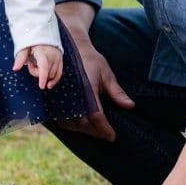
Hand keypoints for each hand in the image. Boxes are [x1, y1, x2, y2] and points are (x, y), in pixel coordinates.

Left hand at [13, 44, 62, 88]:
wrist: (43, 29)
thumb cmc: (32, 39)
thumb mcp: (24, 46)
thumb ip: (20, 58)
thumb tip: (15, 69)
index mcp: (42, 51)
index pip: (44, 67)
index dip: (43, 77)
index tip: (41, 86)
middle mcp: (52, 54)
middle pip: (46, 72)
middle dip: (36, 73)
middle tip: (30, 63)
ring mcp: (58, 57)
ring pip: (52, 74)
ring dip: (44, 75)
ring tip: (36, 64)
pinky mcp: (61, 59)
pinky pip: (59, 73)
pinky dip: (55, 79)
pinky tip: (49, 85)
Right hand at [55, 1, 134, 140]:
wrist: (70, 48)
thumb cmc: (90, 60)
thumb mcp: (106, 74)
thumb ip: (117, 92)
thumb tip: (130, 106)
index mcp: (86, 89)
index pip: (96, 116)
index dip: (105, 129)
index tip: (112, 136)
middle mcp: (72, 95)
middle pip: (83, 123)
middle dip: (96, 131)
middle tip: (105, 134)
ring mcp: (61, 98)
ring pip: (71, 123)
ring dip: (83, 129)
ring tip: (94, 129)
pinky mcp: (54, 99)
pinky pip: (61, 119)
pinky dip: (71, 125)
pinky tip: (80, 123)